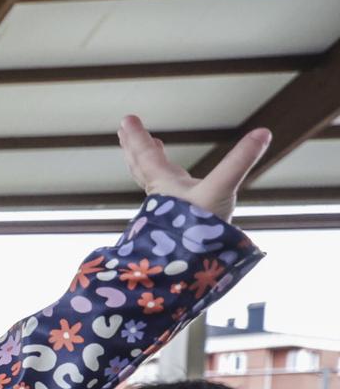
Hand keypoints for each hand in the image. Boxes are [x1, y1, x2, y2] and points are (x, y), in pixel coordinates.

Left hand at [119, 114, 269, 220]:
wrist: (189, 269)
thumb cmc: (198, 231)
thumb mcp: (221, 190)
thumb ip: (240, 161)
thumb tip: (263, 133)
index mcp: (163, 185)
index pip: (144, 155)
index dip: (136, 136)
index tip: (126, 119)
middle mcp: (160, 196)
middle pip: (140, 166)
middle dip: (135, 147)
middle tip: (126, 130)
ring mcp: (165, 210)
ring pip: (150, 181)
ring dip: (147, 163)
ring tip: (150, 150)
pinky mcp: (175, 223)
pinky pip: (164, 196)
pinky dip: (165, 183)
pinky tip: (175, 187)